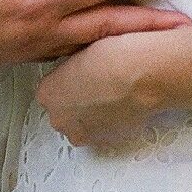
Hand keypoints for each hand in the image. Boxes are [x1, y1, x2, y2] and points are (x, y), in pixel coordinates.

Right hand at [0, 0, 189, 75]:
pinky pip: (68, 52)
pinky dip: (94, 46)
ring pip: (90, 43)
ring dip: (125, 37)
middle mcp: (40, 32)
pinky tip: (102, 42)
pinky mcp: (20, 58)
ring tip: (156, 34)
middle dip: (148, 24)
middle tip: (186, 24)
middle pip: (105, 26)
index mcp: (32, 3)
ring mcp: (31, 49)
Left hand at [35, 32, 172, 147]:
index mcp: (47, 95)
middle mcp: (60, 120)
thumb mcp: (83, 49)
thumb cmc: (116, 59)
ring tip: (113, 91)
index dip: (69, 81)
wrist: (143, 76)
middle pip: (65, 111)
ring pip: (85, 124)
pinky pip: (105, 131)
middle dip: (79, 100)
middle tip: (99, 82)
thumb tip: (81, 67)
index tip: (82, 74)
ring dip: (95, 112)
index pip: (51, 91)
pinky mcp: (107, 142)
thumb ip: (73, 66)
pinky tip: (123, 102)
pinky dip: (113, 120)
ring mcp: (83, 134)